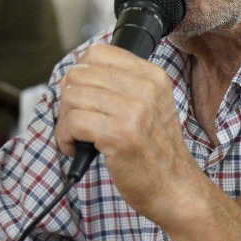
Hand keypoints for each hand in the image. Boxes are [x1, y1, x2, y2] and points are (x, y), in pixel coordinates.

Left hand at [55, 44, 197, 225]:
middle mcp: (145, 88)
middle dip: (69, 100)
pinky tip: (76, 149)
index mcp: (152, 76)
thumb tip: (76, 75)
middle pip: (79, 74)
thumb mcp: (151, 106)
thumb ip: (123, 85)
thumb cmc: (156, 151)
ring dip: (64, 121)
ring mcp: (134, 111)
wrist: (175, 188)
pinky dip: (65, 138)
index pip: (97, 53)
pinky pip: (73, 122)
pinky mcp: (119, 135)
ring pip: (72, 96)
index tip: (84, 98)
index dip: (81, 75)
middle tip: (78, 122)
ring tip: (77, 138)